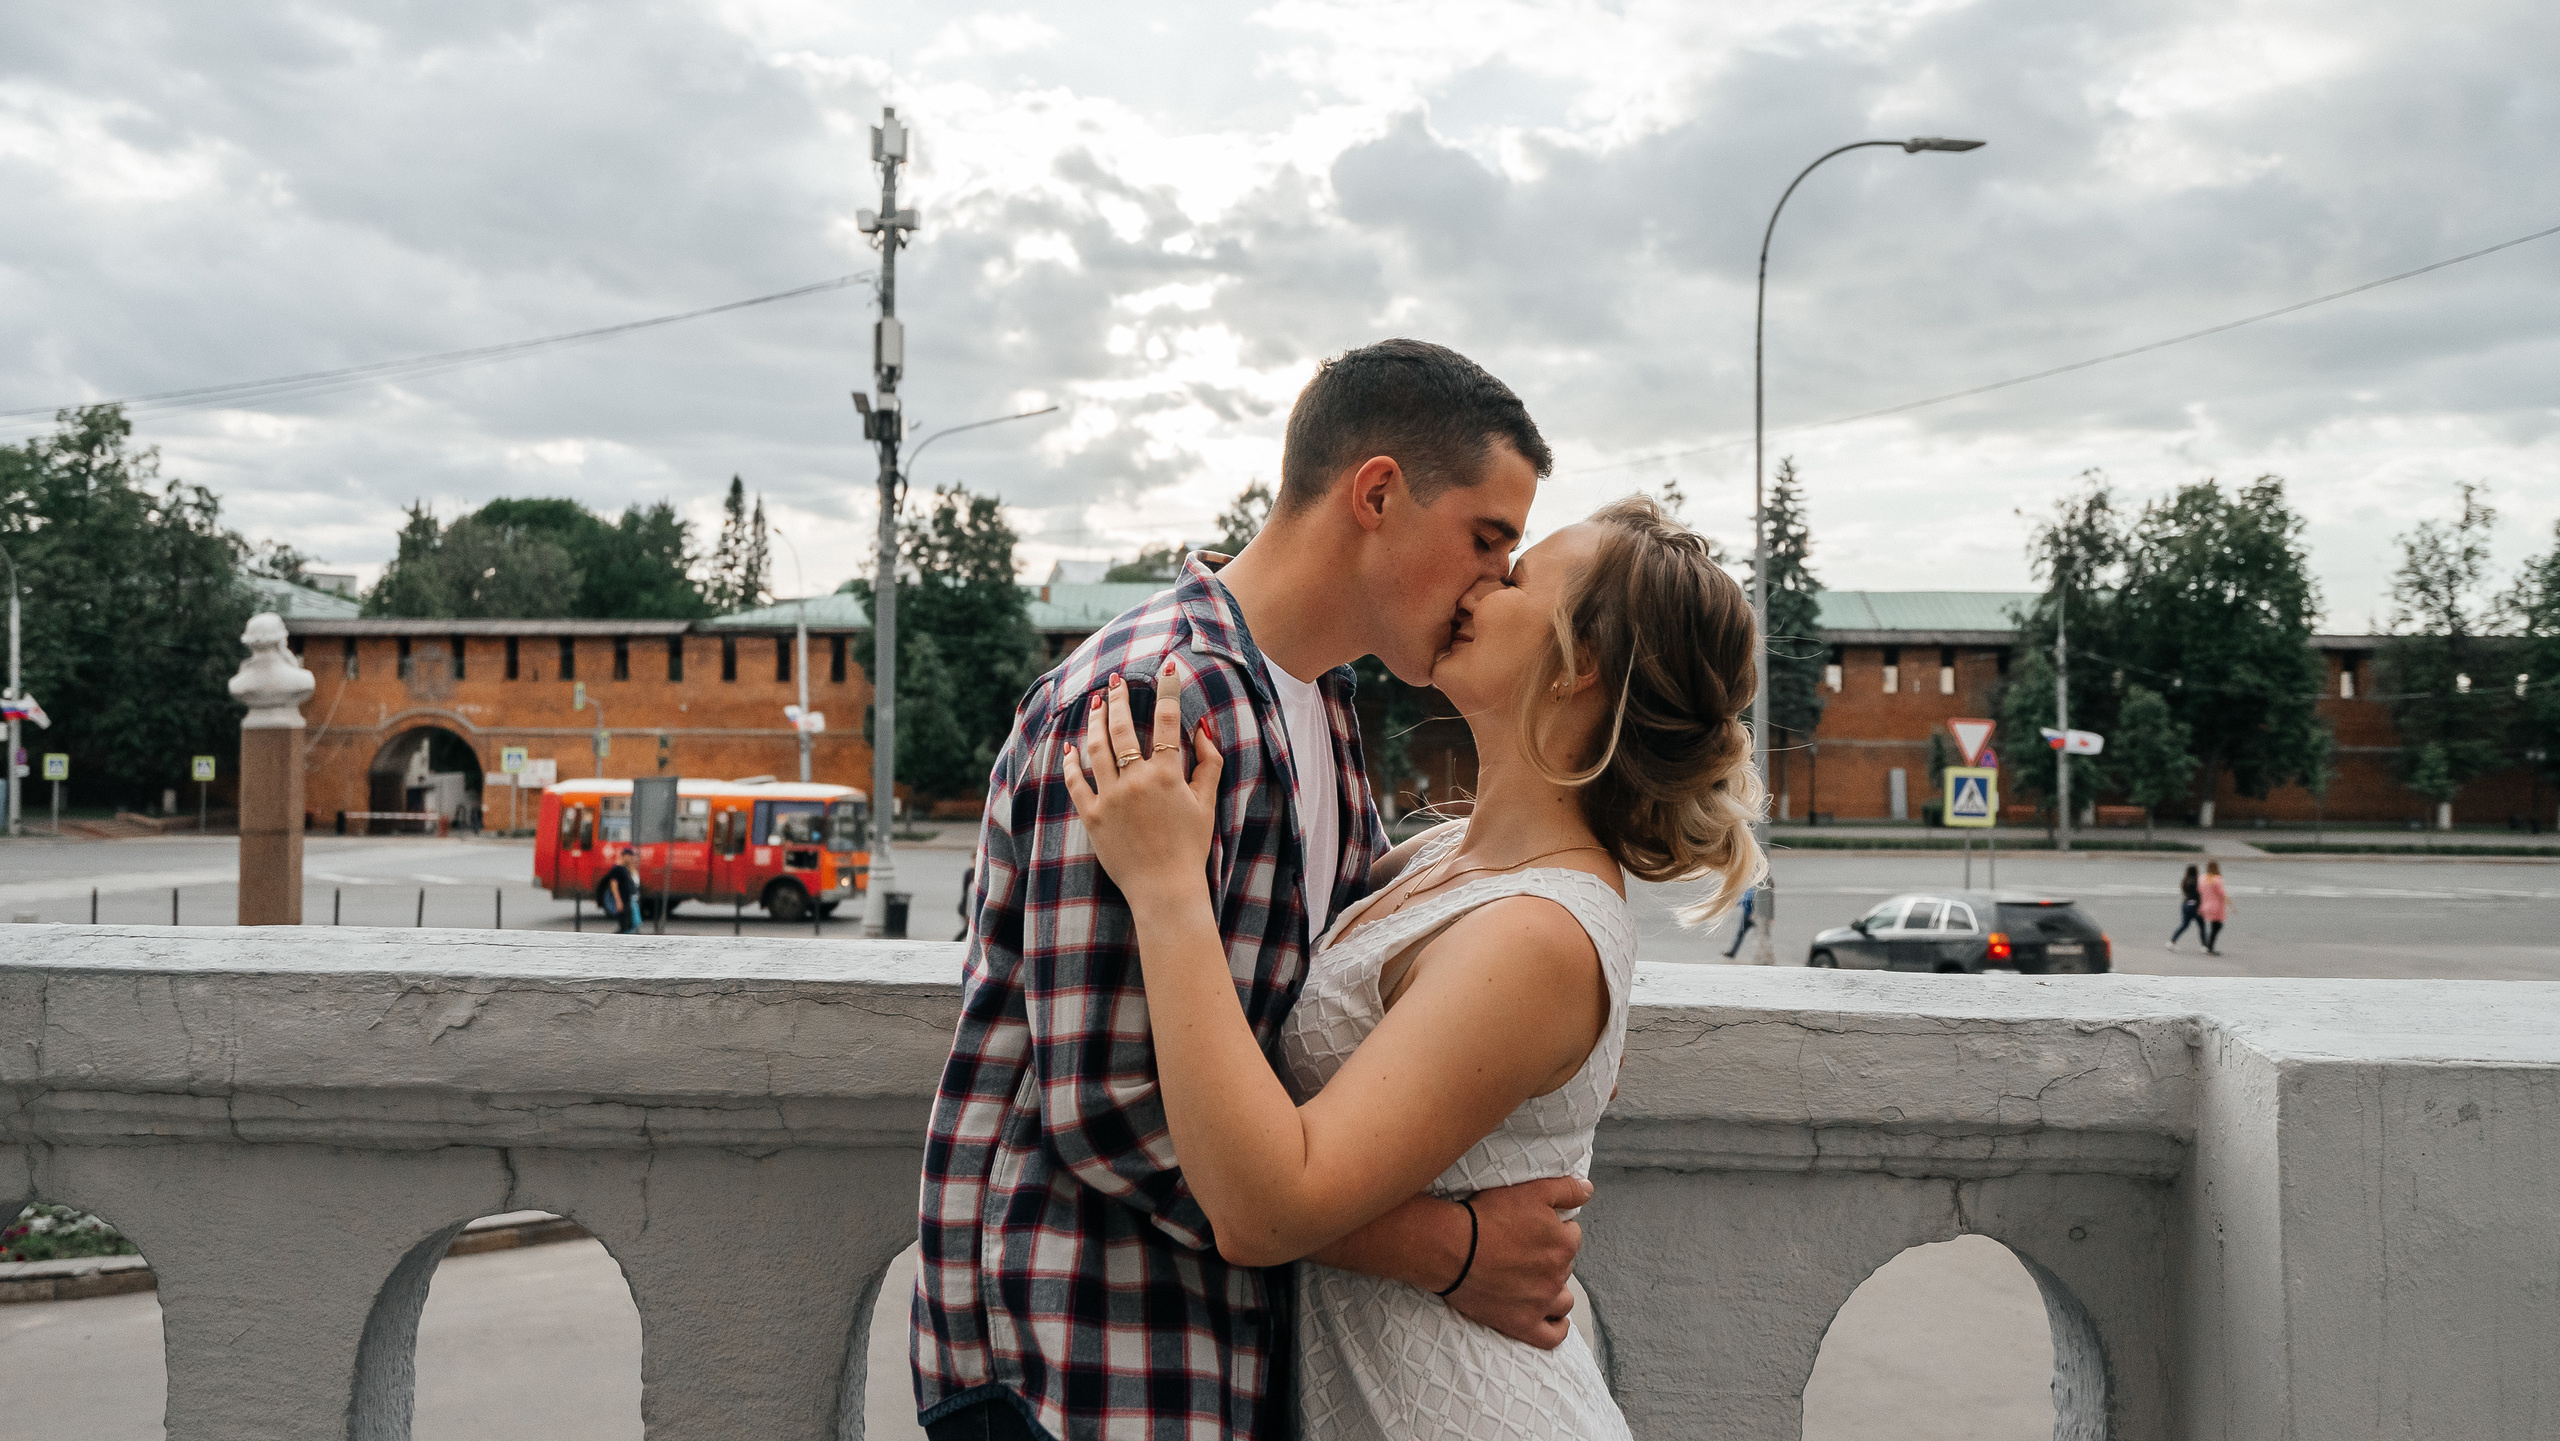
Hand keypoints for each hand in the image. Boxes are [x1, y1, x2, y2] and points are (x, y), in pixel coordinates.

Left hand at [1061, 662, 1223, 907]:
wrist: (1165, 889)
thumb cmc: (1190, 847)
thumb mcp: (1206, 803)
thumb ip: (1208, 763)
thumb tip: (1202, 728)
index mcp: (1167, 775)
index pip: (1167, 721)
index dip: (1167, 690)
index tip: (1166, 668)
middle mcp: (1136, 781)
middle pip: (1124, 728)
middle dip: (1120, 699)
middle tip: (1115, 680)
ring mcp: (1111, 798)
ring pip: (1097, 749)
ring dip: (1095, 722)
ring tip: (1096, 704)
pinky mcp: (1092, 816)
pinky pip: (1076, 782)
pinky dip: (1072, 762)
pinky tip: (1071, 747)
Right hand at [1445, 1177, 1590, 1349]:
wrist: (1452, 1248)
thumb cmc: (1487, 1216)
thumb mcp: (1530, 1190)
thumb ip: (1566, 1189)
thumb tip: (1588, 1190)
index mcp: (1564, 1243)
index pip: (1572, 1235)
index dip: (1554, 1229)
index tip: (1534, 1228)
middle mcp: (1558, 1275)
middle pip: (1565, 1266)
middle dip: (1550, 1258)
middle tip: (1524, 1250)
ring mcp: (1541, 1303)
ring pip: (1563, 1299)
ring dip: (1555, 1290)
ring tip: (1535, 1281)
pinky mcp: (1523, 1324)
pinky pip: (1552, 1335)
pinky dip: (1557, 1328)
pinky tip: (1552, 1318)